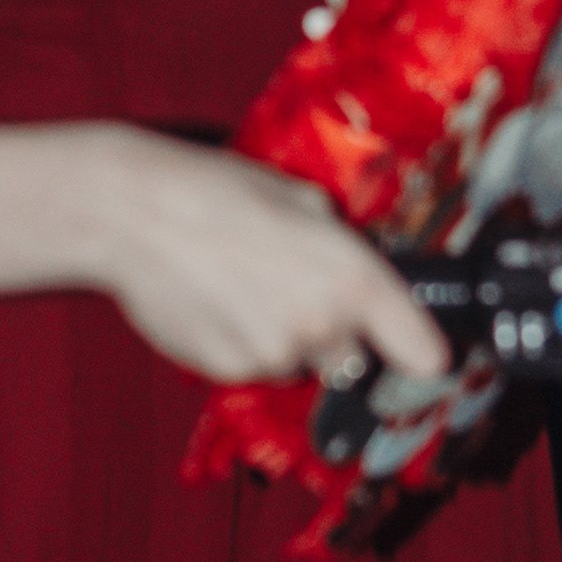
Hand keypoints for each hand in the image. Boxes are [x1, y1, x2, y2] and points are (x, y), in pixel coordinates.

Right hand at [92, 130, 450, 384]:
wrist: (135, 214)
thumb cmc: (219, 191)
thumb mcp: (302, 200)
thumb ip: (343, 245)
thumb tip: (362, 266)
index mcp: (354, 277)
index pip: (422, 350)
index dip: (425, 354)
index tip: (425, 357)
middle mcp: (323, 324)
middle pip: (357, 361)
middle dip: (338, 336)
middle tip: (297, 292)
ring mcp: (275, 354)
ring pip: (301, 364)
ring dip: (287, 340)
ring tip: (246, 288)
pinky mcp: (230, 371)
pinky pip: (256, 368)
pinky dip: (244, 345)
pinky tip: (219, 303)